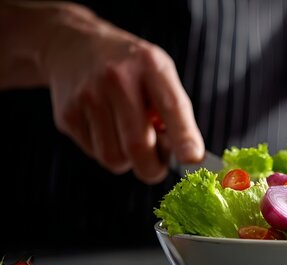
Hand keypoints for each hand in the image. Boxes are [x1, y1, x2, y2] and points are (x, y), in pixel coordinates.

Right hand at [40, 4, 202, 183]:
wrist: (73, 46)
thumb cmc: (131, 69)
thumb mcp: (159, 73)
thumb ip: (175, 112)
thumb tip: (187, 156)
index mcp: (150, 65)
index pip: (171, 107)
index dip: (183, 136)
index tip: (192, 159)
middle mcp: (117, 78)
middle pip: (138, 145)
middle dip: (153, 169)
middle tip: (158, 167)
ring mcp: (88, 96)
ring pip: (114, 158)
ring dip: (127, 160)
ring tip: (128, 137)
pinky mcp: (67, 114)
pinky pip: (94, 154)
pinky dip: (106, 150)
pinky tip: (106, 128)